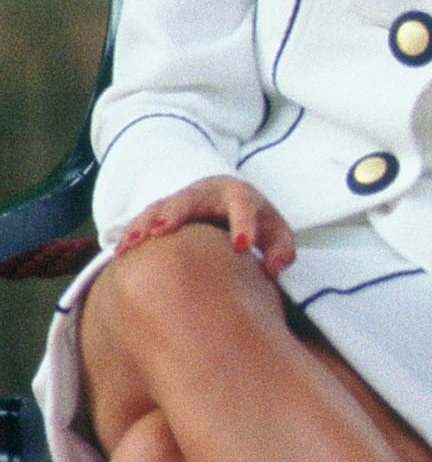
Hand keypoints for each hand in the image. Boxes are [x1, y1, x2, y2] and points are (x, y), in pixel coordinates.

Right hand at [111, 176, 294, 274]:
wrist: (232, 199)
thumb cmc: (258, 221)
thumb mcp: (278, 234)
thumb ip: (282, 250)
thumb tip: (272, 268)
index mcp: (240, 195)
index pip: (244, 206)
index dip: (243, 224)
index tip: (241, 245)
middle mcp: (207, 192)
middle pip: (189, 199)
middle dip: (175, 214)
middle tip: (161, 231)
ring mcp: (182, 200)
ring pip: (159, 207)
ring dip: (143, 225)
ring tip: (129, 245)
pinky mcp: (164, 211)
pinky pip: (144, 219)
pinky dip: (131, 233)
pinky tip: (120, 253)